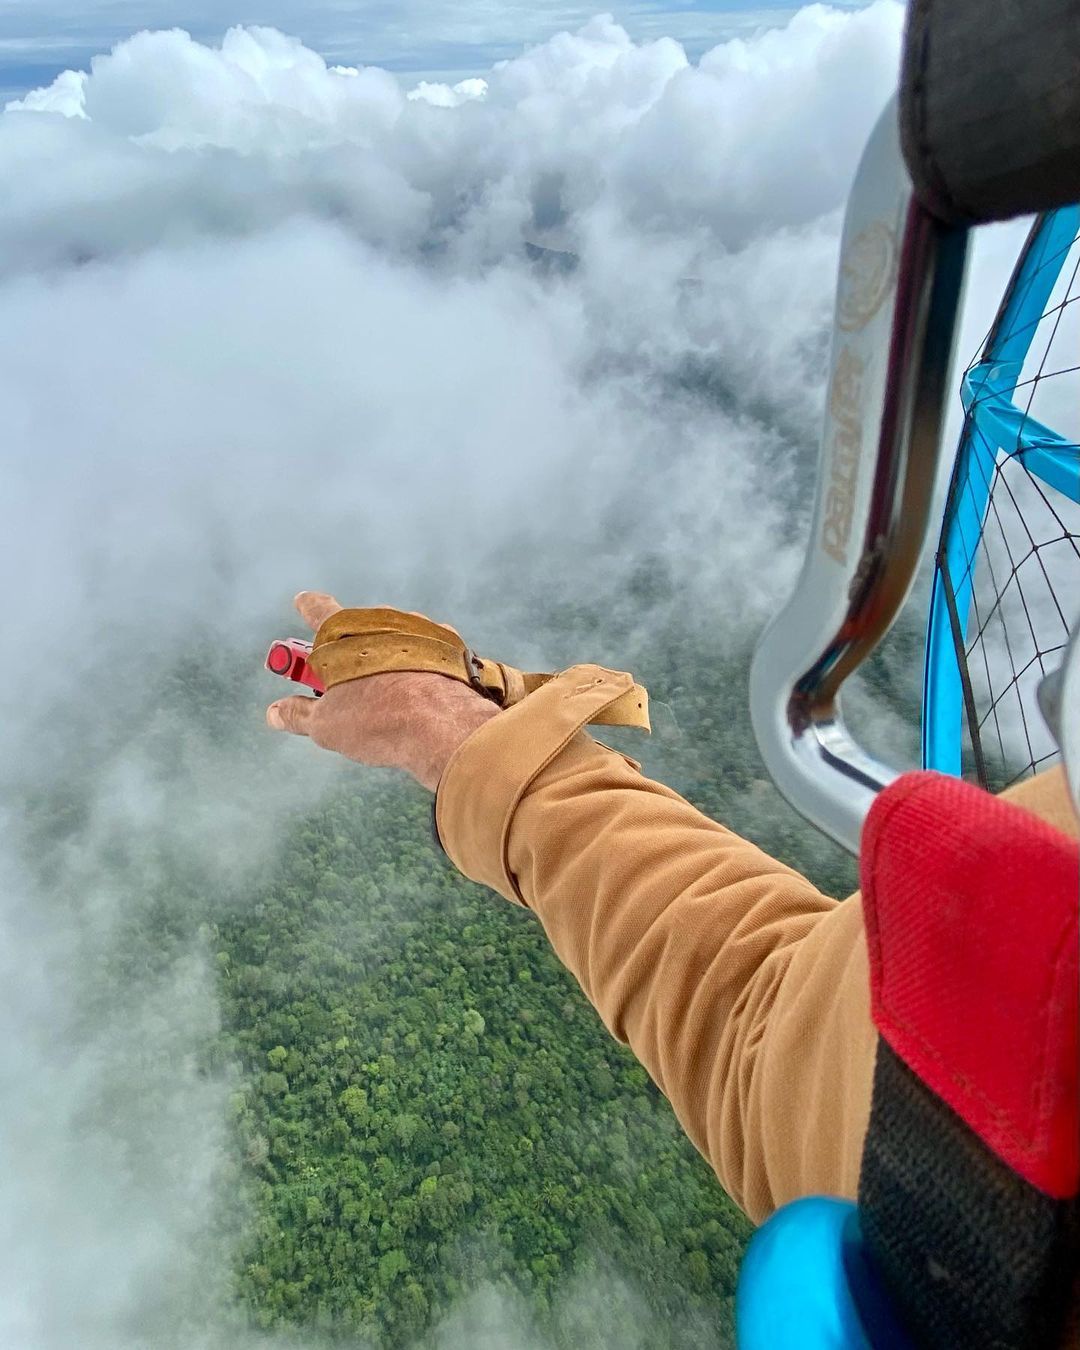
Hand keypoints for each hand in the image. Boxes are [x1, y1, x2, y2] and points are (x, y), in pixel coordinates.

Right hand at [265, 592, 499, 790]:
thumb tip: (275, 713)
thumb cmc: (378, 719)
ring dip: (386, 659)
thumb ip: (299, 714)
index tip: (303, 601)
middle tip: (342, 681)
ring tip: (385, 697)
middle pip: (359, 630)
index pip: (319, 610)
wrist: (443, 725)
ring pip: (395, 641)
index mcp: (346, 631)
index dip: (308, 607)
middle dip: (349, 650)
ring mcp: (421, 631)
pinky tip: (417, 693)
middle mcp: (385, 620)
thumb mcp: (326, 723)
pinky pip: (426, 653)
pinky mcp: (450, 647)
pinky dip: (418, 668)